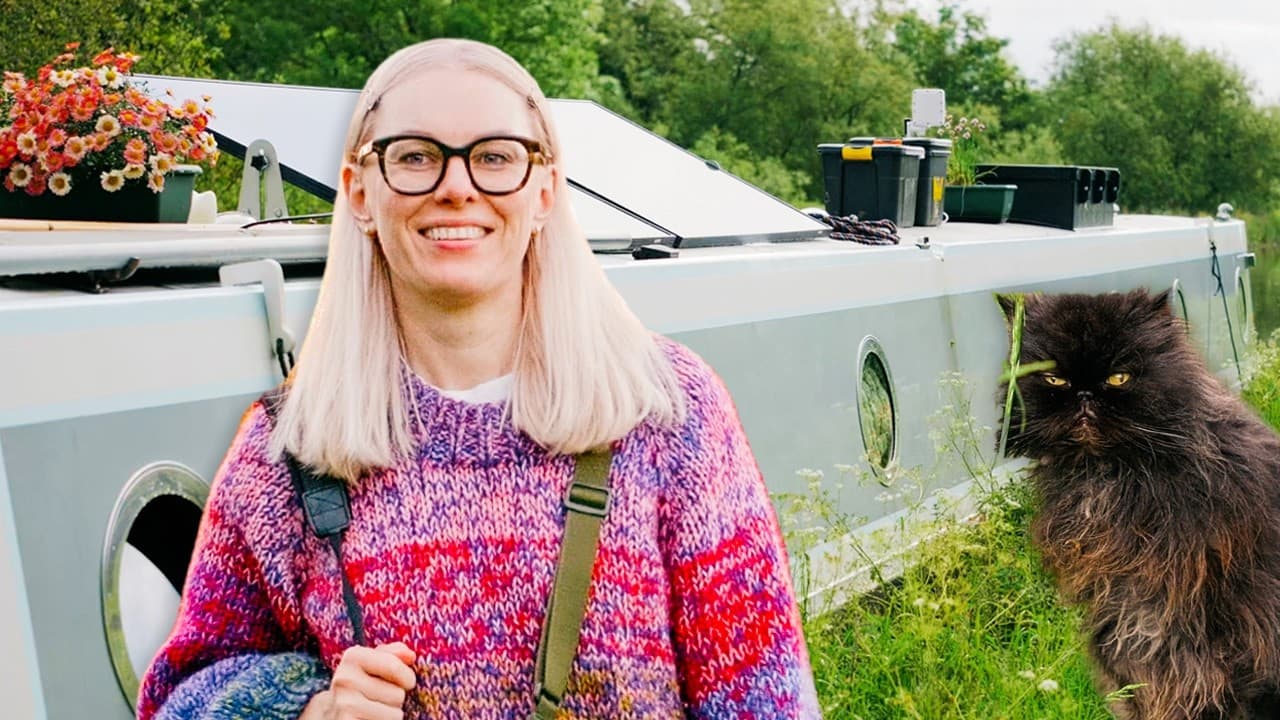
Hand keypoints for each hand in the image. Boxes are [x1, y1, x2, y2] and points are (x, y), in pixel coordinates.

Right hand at [301, 642, 416, 719]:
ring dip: (390, 714)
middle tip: (377, 699)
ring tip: (372, 710)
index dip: (406, 677)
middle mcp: (345, 679)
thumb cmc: (362, 686)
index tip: (401, 682)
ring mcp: (345, 704)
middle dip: (395, 699)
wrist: (332, 714)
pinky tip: (367, 719)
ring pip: (395, 713)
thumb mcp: (374, 664)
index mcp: (353, 657)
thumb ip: (393, 654)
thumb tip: (410, 655)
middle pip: (398, 693)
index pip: (395, 666)